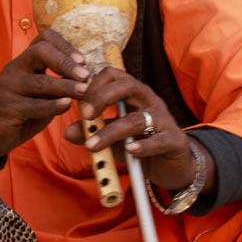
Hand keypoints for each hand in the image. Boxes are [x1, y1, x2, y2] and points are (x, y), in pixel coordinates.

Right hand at [0, 29, 90, 166]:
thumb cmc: (20, 112)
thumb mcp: (39, 94)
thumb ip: (58, 85)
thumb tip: (88, 80)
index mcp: (24, 61)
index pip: (45, 39)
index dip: (66, 46)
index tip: (83, 61)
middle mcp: (15, 69)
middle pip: (41, 51)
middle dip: (66, 62)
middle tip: (86, 75)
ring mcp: (9, 87)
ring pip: (40, 81)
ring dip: (65, 86)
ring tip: (84, 91)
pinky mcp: (7, 108)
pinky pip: (33, 105)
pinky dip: (52, 105)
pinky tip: (66, 105)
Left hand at [64, 67, 214, 193]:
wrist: (172, 166)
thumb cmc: (140, 144)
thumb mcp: (112, 138)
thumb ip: (92, 132)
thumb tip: (67, 131)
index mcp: (134, 94)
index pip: (114, 75)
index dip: (94, 84)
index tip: (78, 102)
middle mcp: (149, 102)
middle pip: (127, 87)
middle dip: (103, 97)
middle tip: (85, 115)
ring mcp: (163, 120)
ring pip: (136, 119)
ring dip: (111, 132)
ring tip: (92, 145)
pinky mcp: (174, 141)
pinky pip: (158, 140)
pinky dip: (144, 145)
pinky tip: (131, 151)